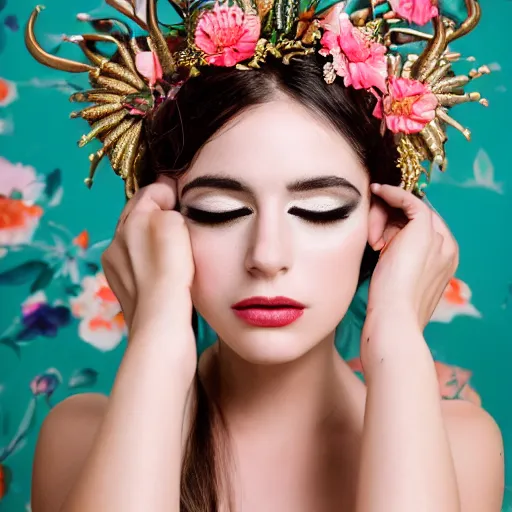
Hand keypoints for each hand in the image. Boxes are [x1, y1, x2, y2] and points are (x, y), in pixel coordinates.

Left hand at [102, 175, 194, 343]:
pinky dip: (151, 262)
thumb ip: (161, 203)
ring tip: (174, 246)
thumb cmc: (169, 270)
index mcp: (127, 224)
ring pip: (137, 243)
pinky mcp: (126, 290)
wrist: (161, 322)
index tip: (182, 198)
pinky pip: (139, 266)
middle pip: (138, 218)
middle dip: (156, 214)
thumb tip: (161, 204)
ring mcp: (118, 269)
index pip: (145, 194)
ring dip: (153, 239)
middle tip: (180, 218)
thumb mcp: (169, 223)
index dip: (165, 191)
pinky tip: (165, 271)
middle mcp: (115, 244)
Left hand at [365, 185, 458, 332]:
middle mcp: (447, 246)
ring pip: (408, 211)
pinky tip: (377, 191)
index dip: (397, 229)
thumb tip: (384, 239)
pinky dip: (393, 194)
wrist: (395, 315)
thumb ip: (401, 256)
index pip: (421, 230)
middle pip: (415, 219)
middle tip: (374, 242)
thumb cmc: (391, 304)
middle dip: (389, 224)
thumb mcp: (399, 276)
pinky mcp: (425, 228)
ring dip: (384, 217)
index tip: (378, 235)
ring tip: (373, 242)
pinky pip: (410, 200)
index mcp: (444, 260)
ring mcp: (439, 237)